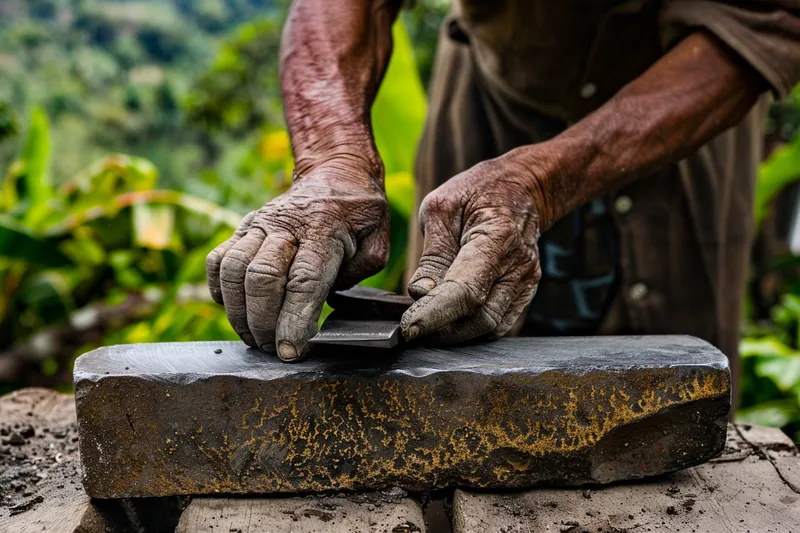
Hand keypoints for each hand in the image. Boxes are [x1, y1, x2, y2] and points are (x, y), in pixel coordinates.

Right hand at [206, 160, 388, 359]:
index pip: (303, 280)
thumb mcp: (377, 241)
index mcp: (324, 229)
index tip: (290, 350)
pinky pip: (218, 261)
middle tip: (275, 350)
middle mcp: (285, 225)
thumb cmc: (359, 214)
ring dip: (239, 314)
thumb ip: (357, 273)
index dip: (293, 319)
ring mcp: (259, 224)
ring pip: (233, 270)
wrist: (335, 173)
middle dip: (264, 323)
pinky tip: (235, 310)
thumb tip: (326, 298)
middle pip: (261, 278)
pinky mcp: (242, 228)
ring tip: (255, 339)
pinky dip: (220, 291)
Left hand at [401, 156, 542, 343]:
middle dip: (443, 329)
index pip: (464, 291)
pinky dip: (472, 327)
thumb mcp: (442, 209)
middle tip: (413, 323)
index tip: (409, 327)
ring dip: (457, 333)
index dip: (435, 314)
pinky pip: (498, 323)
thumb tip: (420, 294)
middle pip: (479, 318)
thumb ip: (432, 255)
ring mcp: (525, 282)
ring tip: (429, 320)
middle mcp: (518, 266)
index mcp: (497, 238)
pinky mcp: (525, 292)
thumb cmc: (476, 193)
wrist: (520, 188)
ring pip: (490, 327)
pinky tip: (451, 318)